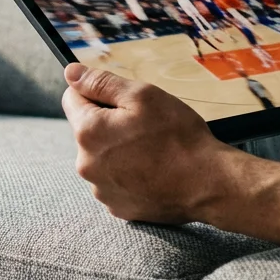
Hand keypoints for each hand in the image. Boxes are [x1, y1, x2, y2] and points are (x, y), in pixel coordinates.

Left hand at [61, 63, 238, 223]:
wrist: (208, 184)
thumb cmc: (178, 137)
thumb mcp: (142, 95)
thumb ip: (101, 82)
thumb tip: (71, 73)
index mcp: (88, 132)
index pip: (72, 98)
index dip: (96, 92)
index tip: (120, 99)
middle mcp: (86, 164)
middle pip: (87, 129)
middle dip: (108, 122)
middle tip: (144, 125)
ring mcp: (101, 189)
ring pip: (101, 156)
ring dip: (117, 149)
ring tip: (151, 150)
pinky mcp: (117, 206)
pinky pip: (114, 181)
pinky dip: (127, 173)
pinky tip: (152, 170)